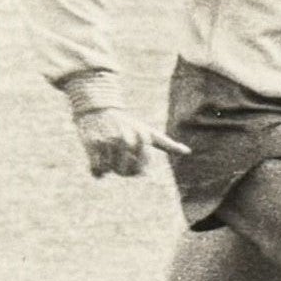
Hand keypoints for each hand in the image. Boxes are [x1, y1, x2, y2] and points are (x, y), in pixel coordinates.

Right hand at [74, 107, 189, 178]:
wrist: (98, 108)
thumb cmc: (127, 124)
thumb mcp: (149, 132)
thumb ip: (167, 144)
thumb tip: (187, 151)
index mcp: (142, 137)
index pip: (143, 168)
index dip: (139, 169)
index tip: (138, 161)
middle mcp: (126, 140)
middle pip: (126, 172)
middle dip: (123, 170)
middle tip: (120, 159)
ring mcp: (109, 141)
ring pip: (110, 171)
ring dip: (108, 168)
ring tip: (108, 155)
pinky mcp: (93, 143)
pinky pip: (97, 170)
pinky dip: (97, 171)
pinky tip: (99, 163)